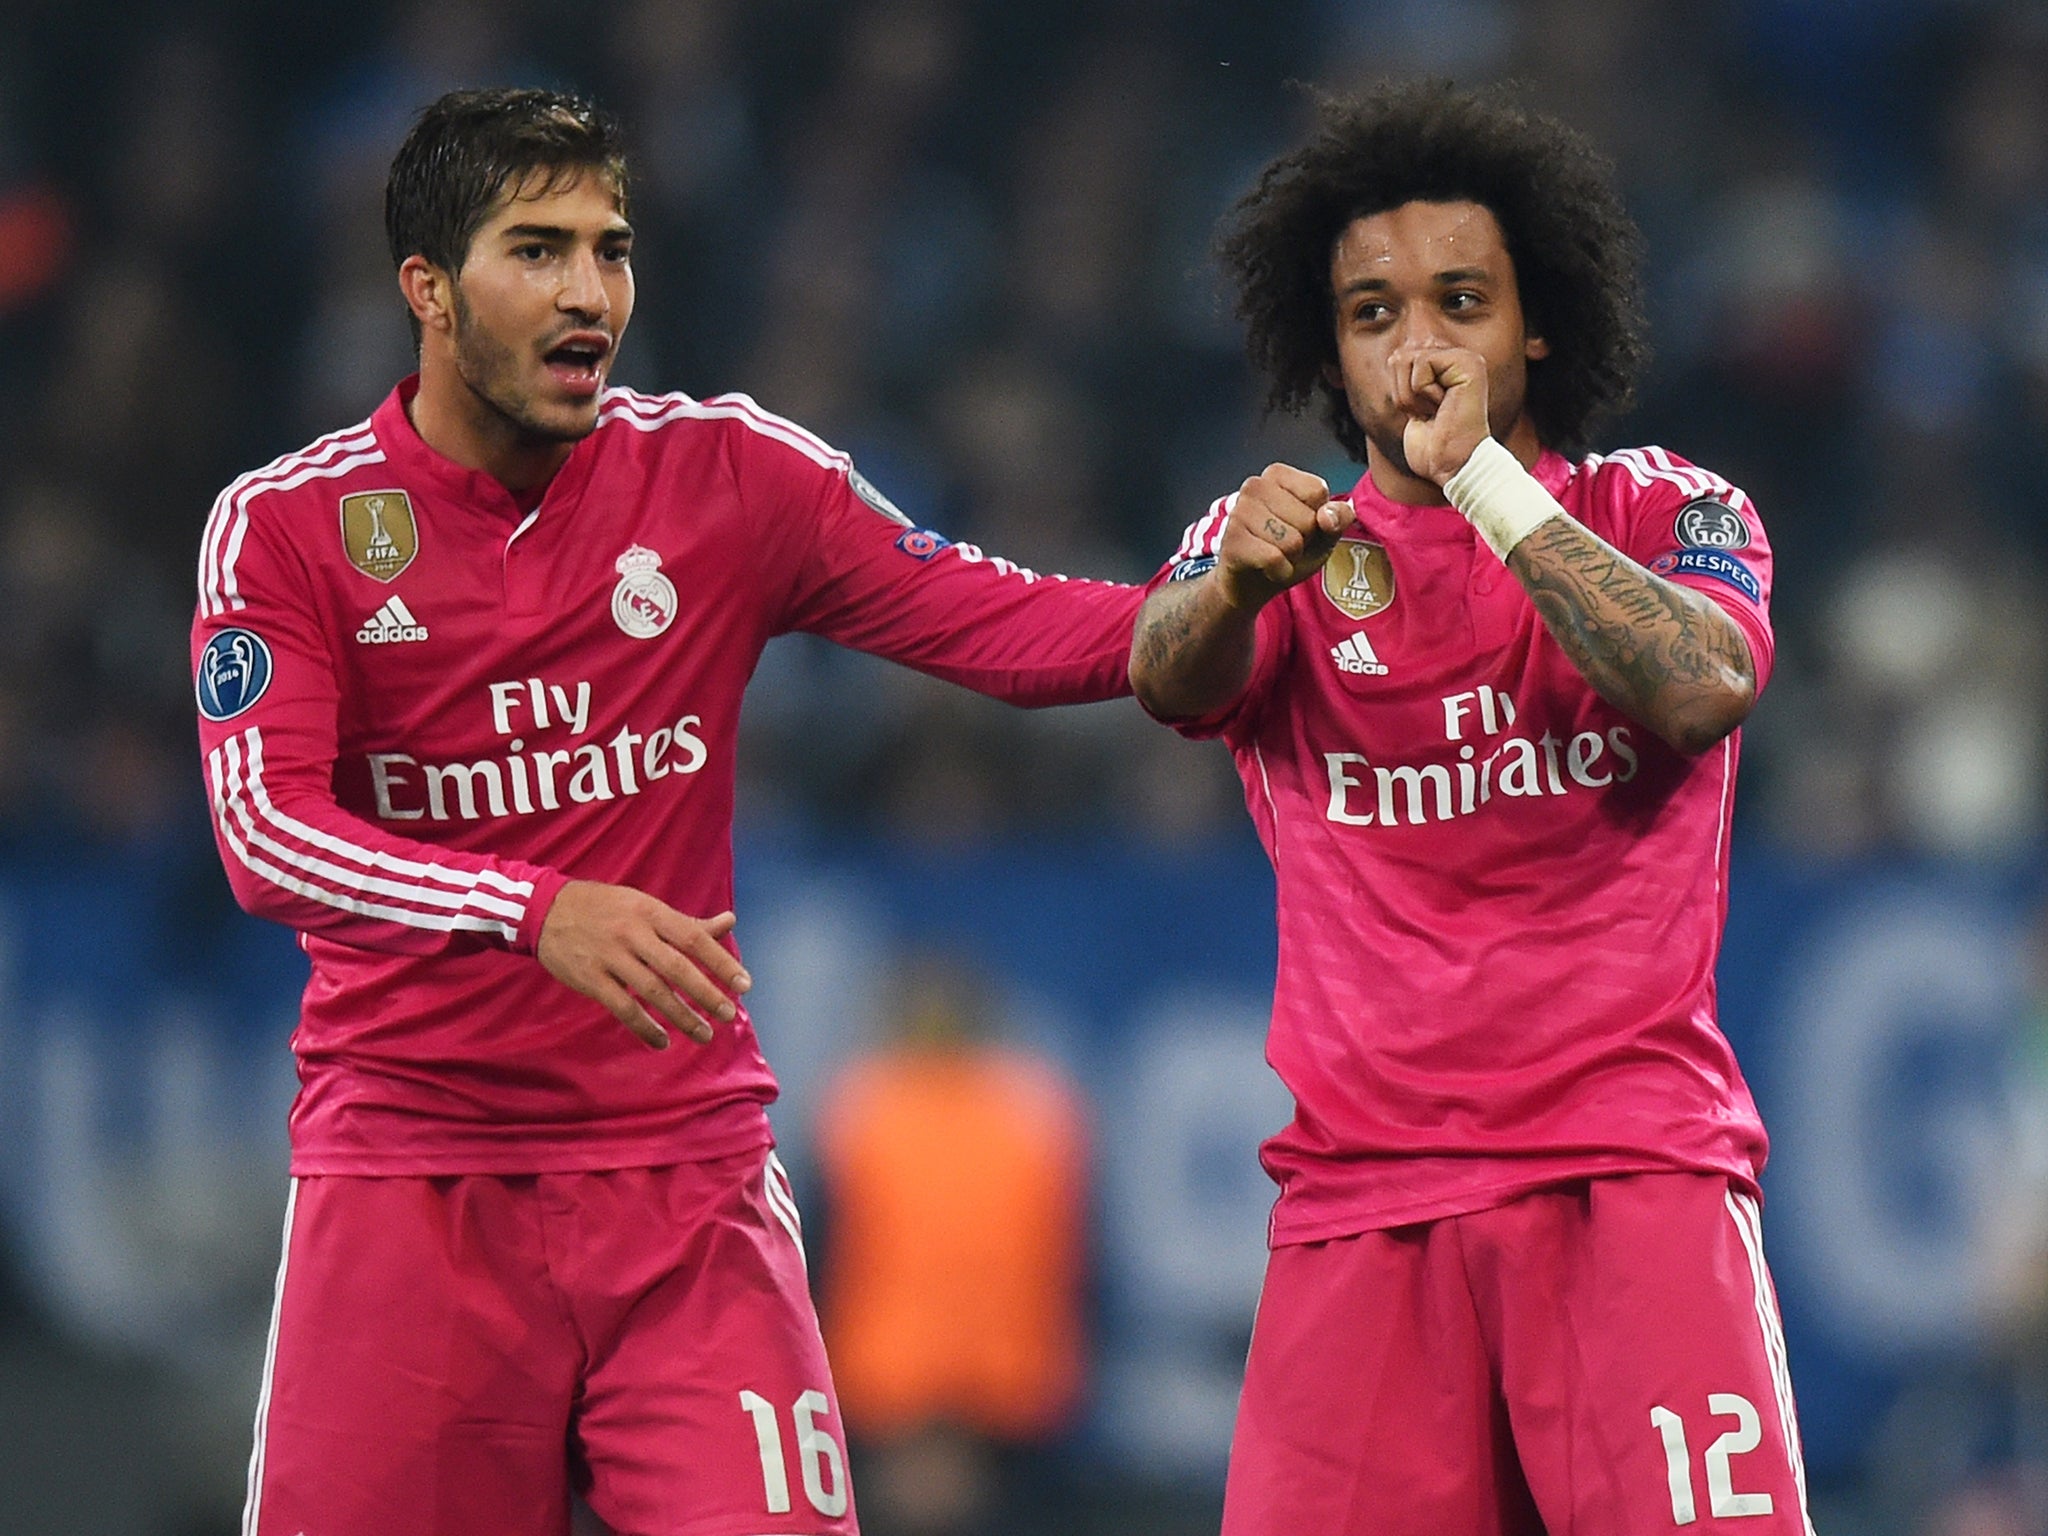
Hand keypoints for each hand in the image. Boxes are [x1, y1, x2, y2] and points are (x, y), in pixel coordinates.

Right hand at [535, 879, 751, 1049]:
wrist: (545, 909)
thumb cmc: (606, 908)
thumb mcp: (645, 906)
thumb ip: (687, 922)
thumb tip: (730, 921)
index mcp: (651, 912)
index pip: (693, 938)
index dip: (721, 962)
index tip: (743, 984)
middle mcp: (632, 933)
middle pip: (676, 967)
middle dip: (705, 994)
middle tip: (728, 1015)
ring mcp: (610, 956)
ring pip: (652, 991)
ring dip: (680, 1016)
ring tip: (703, 1034)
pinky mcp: (590, 979)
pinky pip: (622, 1007)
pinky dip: (644, 1027)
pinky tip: (662, 1041)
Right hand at [1215, 463, 1354, 610]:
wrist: (1251, 582)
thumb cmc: (1287, 551)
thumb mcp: (1324, 533)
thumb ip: (1339, 518)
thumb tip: (1326, 516)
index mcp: (1278, 474)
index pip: (1317, 491)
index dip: (1317, 518)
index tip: (1299, 525)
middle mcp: (1255, 485)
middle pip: (1306, 519)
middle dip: (1303, 541)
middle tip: (1283, 544)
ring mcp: (1240, 511)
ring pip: (1291, 542)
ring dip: (1290, 558)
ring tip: (1273, 553)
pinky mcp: (1232, 539)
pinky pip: (1274, 559)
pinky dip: (1279, 571)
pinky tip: (1266, 568)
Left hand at [1391, 344, 1490, 484]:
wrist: (1454, 466)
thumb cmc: (1433, 447)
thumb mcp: (1412, 405)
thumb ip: (1407, 379)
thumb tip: (1396, 355)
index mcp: (1446, 366)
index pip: (1397, 360)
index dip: (1400, 394)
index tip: (1424, 415)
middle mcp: (1458, 358)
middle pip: (1399, 357)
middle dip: (1403, 394)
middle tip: (1430, 414)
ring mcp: (1466, 359)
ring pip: (1407, 359)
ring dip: (1412, 396)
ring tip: (1437, 411)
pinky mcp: (1469, 364)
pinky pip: (1421, 364)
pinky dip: (1422, 392)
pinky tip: (1443, 407)